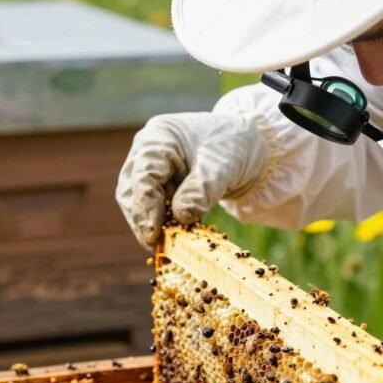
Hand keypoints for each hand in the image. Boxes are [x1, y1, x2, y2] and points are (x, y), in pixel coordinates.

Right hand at [116, 112, 270, 249]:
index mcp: (158, 137)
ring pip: (139, 203)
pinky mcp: (162, 188)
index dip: (145, 206)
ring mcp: (152, 171)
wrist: (250, 149)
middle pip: (132, 190)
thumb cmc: (234, 146)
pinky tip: (177, 239)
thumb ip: (202, 189)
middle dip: (142, 220)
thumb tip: (180, 216)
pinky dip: (164, 225)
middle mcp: (147, 152)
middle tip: (155, 246)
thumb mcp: (224, 165)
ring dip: (151, 225)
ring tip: (167, 245)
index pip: (143, 174)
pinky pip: (155, 210)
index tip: (153, 233)